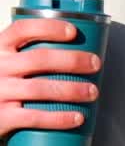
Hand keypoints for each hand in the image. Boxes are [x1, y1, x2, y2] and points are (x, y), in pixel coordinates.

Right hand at [0, 20, 100, 138]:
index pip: (22, 29)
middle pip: (39, 58)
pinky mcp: (2, 117)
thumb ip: (28, 52)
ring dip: (71, 90)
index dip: (49, 27)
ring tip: (92, 92)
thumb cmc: (2, 82)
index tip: (73, 31)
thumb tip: (76, 48)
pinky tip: (77, 117)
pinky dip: (59, 118)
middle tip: (95, 64)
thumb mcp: (7, 61)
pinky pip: (34, 117)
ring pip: (40, 88)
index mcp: (0, 48)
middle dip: (72, 60)